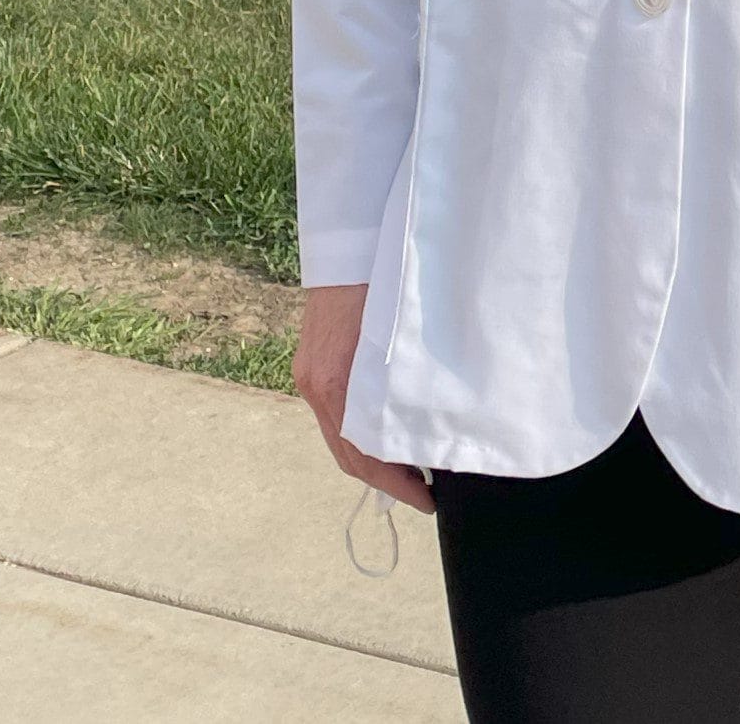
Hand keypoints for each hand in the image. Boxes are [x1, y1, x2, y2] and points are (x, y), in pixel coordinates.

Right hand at [293, 284, 434, 513]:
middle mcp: (317, 386)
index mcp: (338, 383)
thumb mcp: (401, 333)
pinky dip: (357, 433)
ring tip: (409, 468)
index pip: (363, 455)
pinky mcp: (311, 363)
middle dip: (383, 480)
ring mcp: (309, 375)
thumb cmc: (385, 279)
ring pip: (338, 437)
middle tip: (421, 492)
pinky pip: (333, 415)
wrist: (350, 240)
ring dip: (370, 458)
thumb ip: (405, 379)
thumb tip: (429, 423)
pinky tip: (383, 433)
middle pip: (347, 455)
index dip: (395, 484)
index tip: (426, 499)